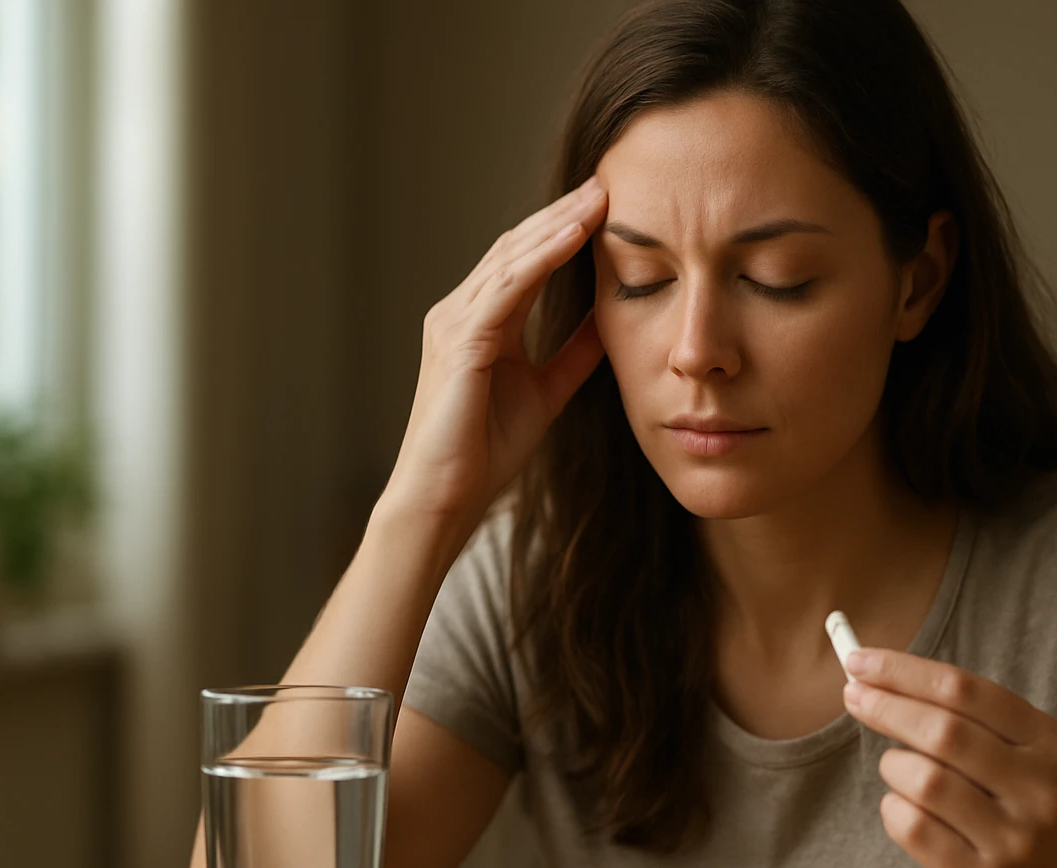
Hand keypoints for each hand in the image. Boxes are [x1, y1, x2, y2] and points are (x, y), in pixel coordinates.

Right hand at [381, 175, 609, 541]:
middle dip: (563, 213)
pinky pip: (507, 288)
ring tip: (600, 198)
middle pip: (517, 245)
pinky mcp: (460, 342)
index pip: (525, 259)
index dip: (564, 229)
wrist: (446, 497)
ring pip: (511, 257)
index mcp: (480, 321)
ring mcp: (455, 323)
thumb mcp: (546, 391)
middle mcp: (460, 312)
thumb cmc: (485, 451)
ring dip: (558, 225)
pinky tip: (575, 237)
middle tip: (608, 181)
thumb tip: (610, 322)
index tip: (609, 205)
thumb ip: (574, 354)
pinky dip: (542, 259)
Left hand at [841, 648, 1056, 867]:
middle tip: (853, 696)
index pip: (964, 690)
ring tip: (897, 769)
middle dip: (887, 707)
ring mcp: (1013, 840)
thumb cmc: (1000, 796)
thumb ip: (947, 708)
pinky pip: (914, 828)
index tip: (859, 661)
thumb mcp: (1000, 747)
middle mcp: (1038, 789)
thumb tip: (867, 672)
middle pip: (945, 732)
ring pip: (926, 781)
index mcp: (1046, 740)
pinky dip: (893, 808)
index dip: (904, 671)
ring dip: (894, 766)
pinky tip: (902, 807)